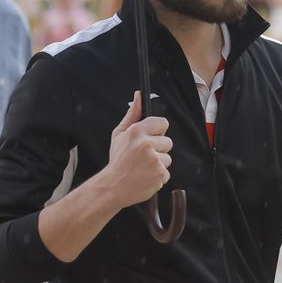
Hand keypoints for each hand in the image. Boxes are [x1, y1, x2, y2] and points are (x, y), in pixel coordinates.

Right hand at [99, 92, 171, 207]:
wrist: (113, 186)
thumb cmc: (117, 160)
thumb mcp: (119, 134)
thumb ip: (132, 115)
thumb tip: (139, 95)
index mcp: (137, 132)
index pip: (162, 123)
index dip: (158, 130)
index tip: (151, 137)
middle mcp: (146, 144)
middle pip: (167, 141)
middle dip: (158, 148)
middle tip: (144, 155)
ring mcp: (154, 160)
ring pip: (168, 157)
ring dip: (159, 162)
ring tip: (144, 166)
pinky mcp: (160, 174)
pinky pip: (166, 171)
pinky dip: (158, 175)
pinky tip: (146, 175)